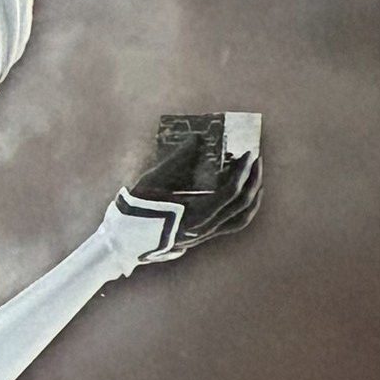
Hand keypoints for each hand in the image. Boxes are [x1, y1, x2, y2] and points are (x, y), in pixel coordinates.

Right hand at [112, 140, 264, 265]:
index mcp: (194, 214)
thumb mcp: (151, 181)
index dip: (243, 171)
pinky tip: (244, 197)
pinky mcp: (203, 237)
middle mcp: (205, 228)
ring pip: (242, 218)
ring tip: (256, 178)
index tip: (248, 153)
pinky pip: (233, 224)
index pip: (230, 192)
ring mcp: (205, 235)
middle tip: (255, 159)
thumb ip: (175, 161)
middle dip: (253, 179)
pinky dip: (244, 209)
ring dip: (254, 196)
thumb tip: (196, 139)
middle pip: (242, 204)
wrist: (123, 240)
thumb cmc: (135, 209)